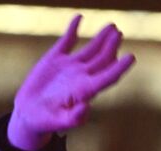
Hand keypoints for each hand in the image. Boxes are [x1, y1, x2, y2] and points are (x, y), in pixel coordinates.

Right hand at [7, 15, 135, 150]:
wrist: (29, 114)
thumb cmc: (45, 122)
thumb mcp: (58, 122)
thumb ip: (73, 118)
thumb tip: (86, 108)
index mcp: (85, 91)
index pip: (107, 77)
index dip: (119, 68)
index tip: (131, 58)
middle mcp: (81, 77)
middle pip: (103, 59)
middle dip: (112, 46)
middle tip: (118, 34)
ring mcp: (70, 67)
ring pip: (91, 49)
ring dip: (101, 38)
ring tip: (112, 27)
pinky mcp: (56, 59)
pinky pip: (67, 41)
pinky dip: (72, 29)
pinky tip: (79, 18)